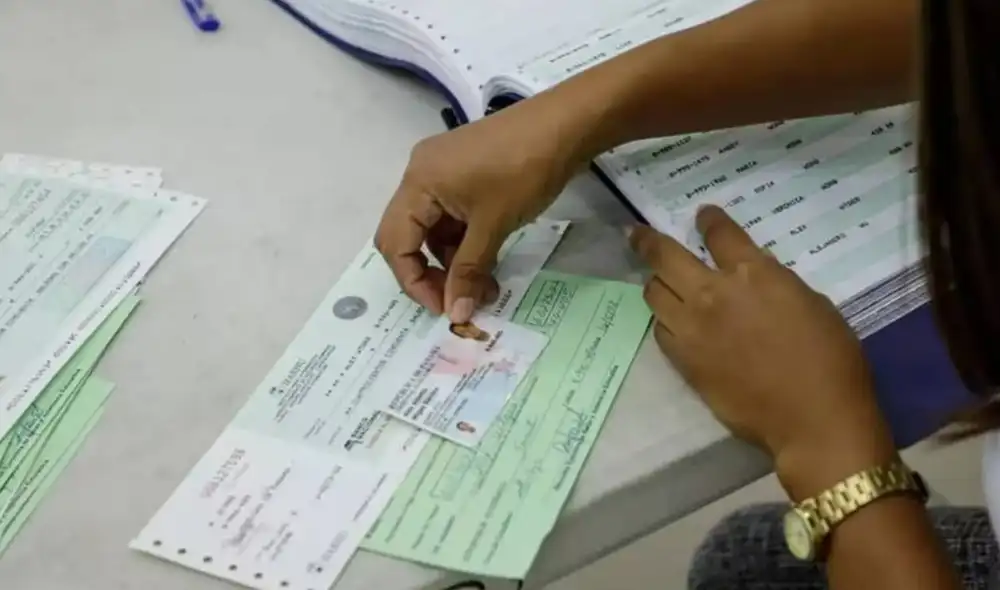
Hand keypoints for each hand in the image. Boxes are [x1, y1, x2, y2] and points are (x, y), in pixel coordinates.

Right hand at [374, 98, 583, 322]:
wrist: (566, 124)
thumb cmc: (524, 171)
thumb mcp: (494, 225)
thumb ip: (469, 271)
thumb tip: (456, 315)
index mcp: (417, 183)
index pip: (395, 243)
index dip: (414, 282)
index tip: (445, 308)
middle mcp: (420, 174)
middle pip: (407, 236)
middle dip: (429, 273)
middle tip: (458, 300)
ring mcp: (442, 171)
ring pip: (433, 230)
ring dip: (453, 261)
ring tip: (485, 286)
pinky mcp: (464, 172)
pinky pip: (452, 215)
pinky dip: (465, 242)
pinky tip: (488, 262)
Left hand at [629, 206, 894, 496]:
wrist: (812, 419)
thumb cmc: (830, 359)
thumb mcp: (812, 303)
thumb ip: (774, 284)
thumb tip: (752, 279)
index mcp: (752, 273)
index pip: (718, 234)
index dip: (708, 220)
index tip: (702, 215)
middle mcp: (712, 293)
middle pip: (664, 256)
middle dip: (647, 240)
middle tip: (636, 233)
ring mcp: (692, 327)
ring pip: (654, 292)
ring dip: (655, 282)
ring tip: (657, 280)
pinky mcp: (683, 360)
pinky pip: (660, 330)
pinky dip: (663, 320)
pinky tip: (670, 320)